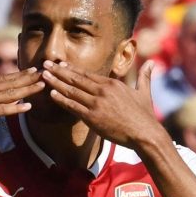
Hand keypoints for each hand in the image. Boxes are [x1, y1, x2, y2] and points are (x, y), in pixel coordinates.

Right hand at [0, 68, 45, 125]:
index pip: (6, 78)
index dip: (21, 74)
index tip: (33, 69)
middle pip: (12, 82)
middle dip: (29, 77)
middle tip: (45, 71)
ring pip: (11, 93)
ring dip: (28, 89)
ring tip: (42, 84)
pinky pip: (3, 109)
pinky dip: (16, 107)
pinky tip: (28, 106)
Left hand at [40, 60, 158, 148]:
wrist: (145, 133)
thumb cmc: (145, 116)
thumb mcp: (144, 92)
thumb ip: (144, 76)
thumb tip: (152, 63)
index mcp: (112, 84)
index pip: (86, 74)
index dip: (71, 69)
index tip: (60, 64)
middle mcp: (102, 91)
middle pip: (76, 79)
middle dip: (58, 71)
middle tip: (45, 64)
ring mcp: (97, 104)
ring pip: (72, 91)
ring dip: (55, 82)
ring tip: (43, 76)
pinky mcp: (93, 118)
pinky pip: (73, 107)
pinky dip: (61, 100)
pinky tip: (51, 94)